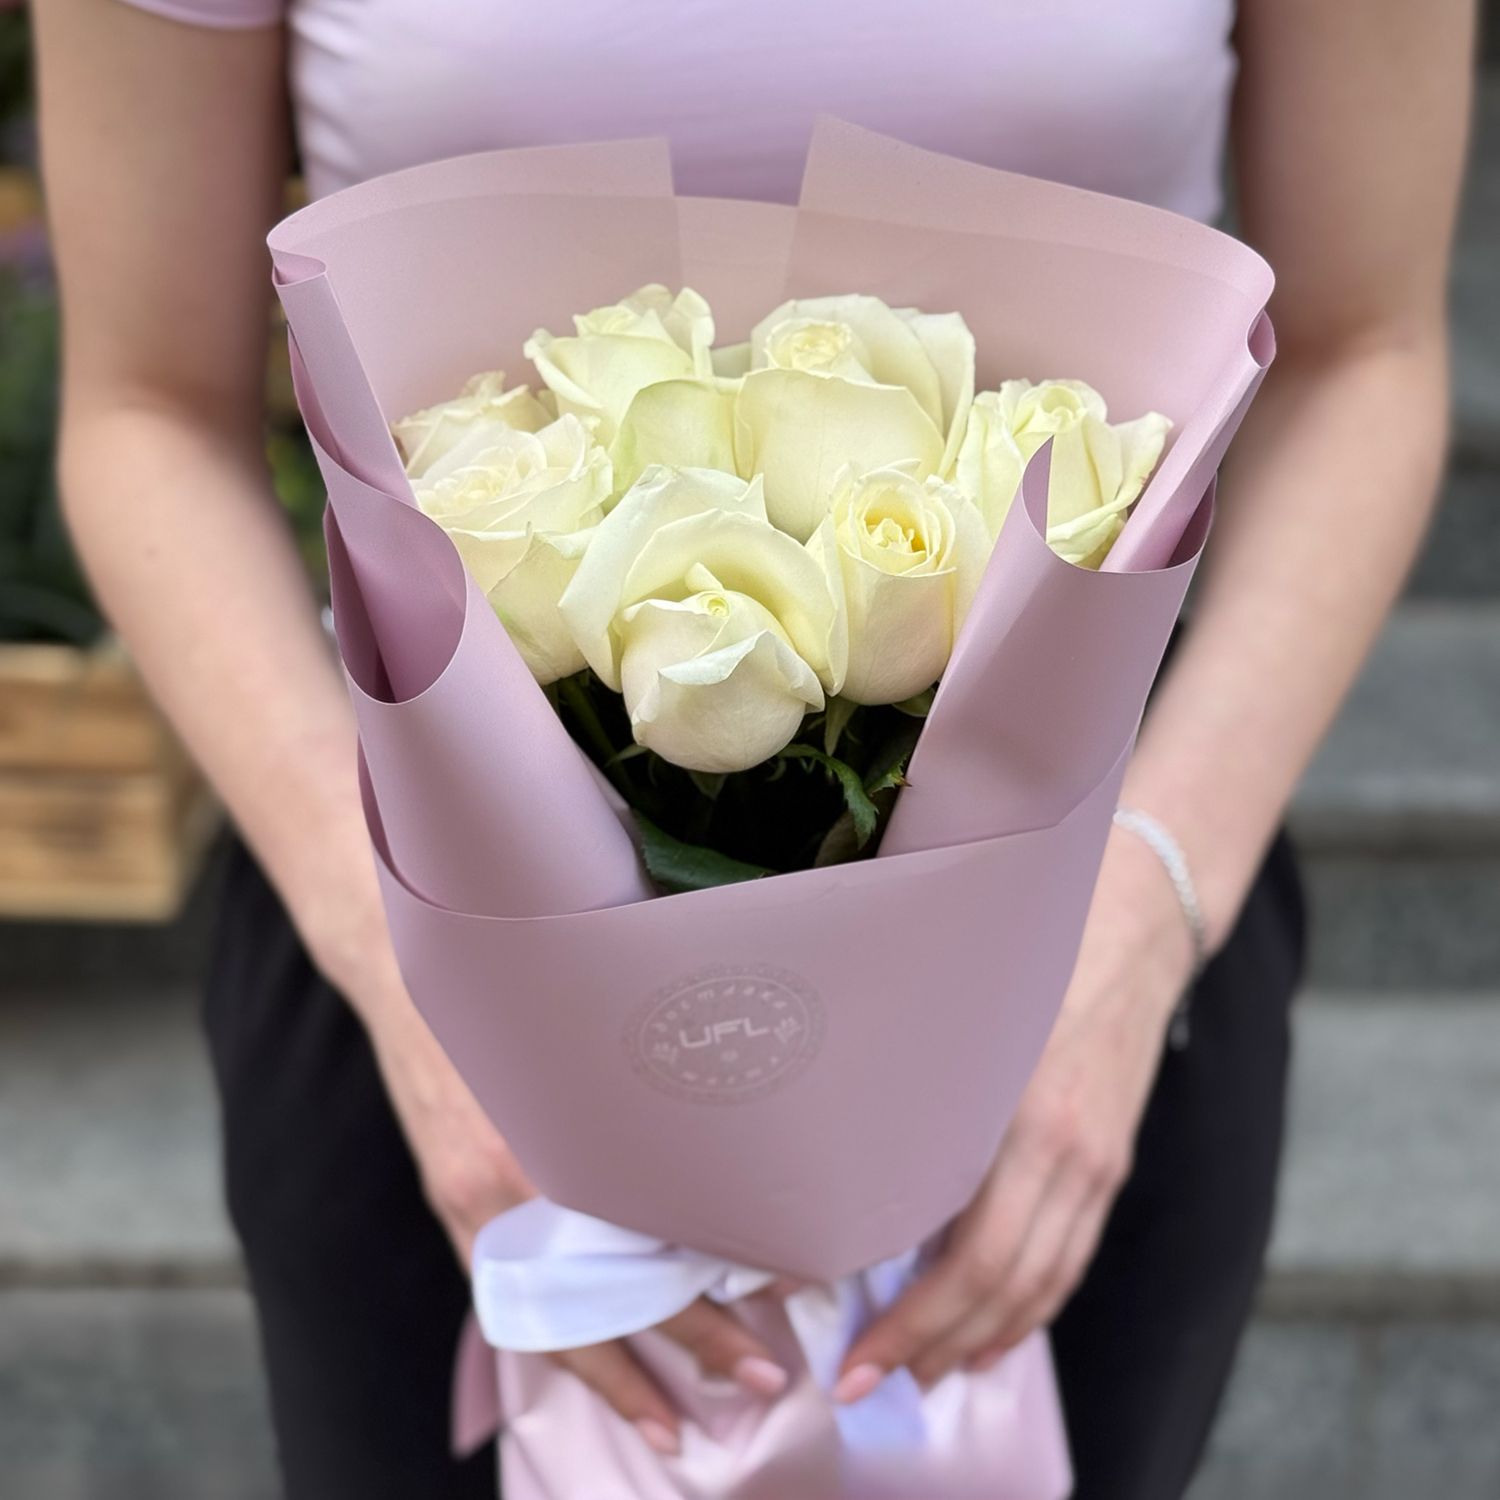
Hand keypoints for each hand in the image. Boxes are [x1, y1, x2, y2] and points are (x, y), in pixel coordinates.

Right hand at [345, 937, 791, 1454]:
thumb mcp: (588, 1037)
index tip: (779, 1310)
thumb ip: (648, 1098)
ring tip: (673, 1427)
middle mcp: (516, 1184)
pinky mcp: (458, 1216)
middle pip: (614, 1290)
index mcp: (564, 1136)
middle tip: (763, 1380)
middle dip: (692, 1341)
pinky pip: (514, 1305)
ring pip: (558, 1318)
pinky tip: (600, 1380)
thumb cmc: (519, 999)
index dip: (712, 1284)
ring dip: (621, 1378)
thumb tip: (738, 1150)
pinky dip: (560, 1348)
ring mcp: (477, 1208)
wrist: (413, 984)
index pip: (654, 1236)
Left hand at [834, 824, 1196, 1398]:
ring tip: (929, 1375)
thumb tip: (840, 1156)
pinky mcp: (1111, 1158)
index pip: (970, 1261)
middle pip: (1005, 1289)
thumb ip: (914, 1088)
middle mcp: (1071, 1155)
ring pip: (1044, 1284)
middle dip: (936, 1348)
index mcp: (1026, 1121)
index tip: (858, 1359)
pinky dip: (1034, 1306)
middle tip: (872, 1384)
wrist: (1136, 923)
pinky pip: (1073, 1254)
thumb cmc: (1032, 951)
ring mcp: (1100, 1163)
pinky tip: (1000, 1334)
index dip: (913, 1323)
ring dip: (984, 1340)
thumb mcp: (964, 1013)